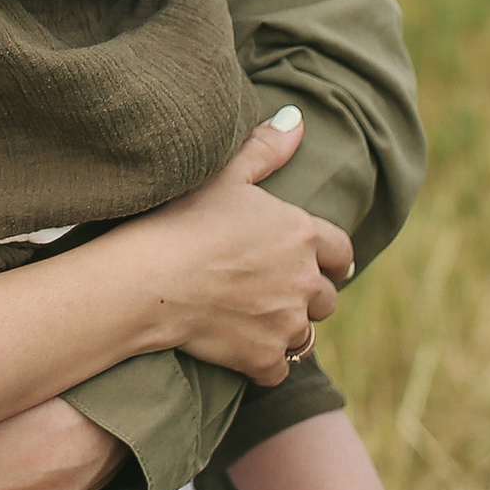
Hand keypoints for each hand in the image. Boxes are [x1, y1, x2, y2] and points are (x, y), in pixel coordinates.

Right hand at [138, 108, 352, 378]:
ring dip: (287, 330)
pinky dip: (263, 363)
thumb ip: (265, 149)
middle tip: (276, 292)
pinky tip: (241, 351)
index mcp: (300, 233)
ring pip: (305, 336)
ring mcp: (286, 322)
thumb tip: (297, 119)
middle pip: (326, 298)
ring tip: (257, 321)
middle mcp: (303, 280)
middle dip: (306, 296)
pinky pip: (278, 369)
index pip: (341, 251)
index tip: (324, 265)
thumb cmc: (181, 220)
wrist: (148, 280)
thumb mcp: (224, 176)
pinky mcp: (265, 357)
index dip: (333, 259)